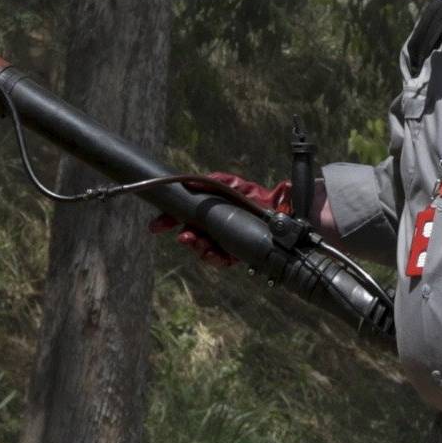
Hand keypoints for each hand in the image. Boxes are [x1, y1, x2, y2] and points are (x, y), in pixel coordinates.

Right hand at [152, 173, 290, 267]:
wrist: (285, 210)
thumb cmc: (258, 196)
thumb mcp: (234, 184)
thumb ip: (213, 182)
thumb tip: (188, 182)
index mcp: (209, 211)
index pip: (184, 217)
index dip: (168, 220)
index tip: (156, 226)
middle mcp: (214, 227)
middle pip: (191, 236)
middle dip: (186, 238)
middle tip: (184, 237)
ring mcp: (224, 241)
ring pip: (203, 250)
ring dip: (199, 248)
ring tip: (200, 245)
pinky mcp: (237, 253)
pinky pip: (222, 260)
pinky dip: (216, 258)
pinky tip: (216, 255)